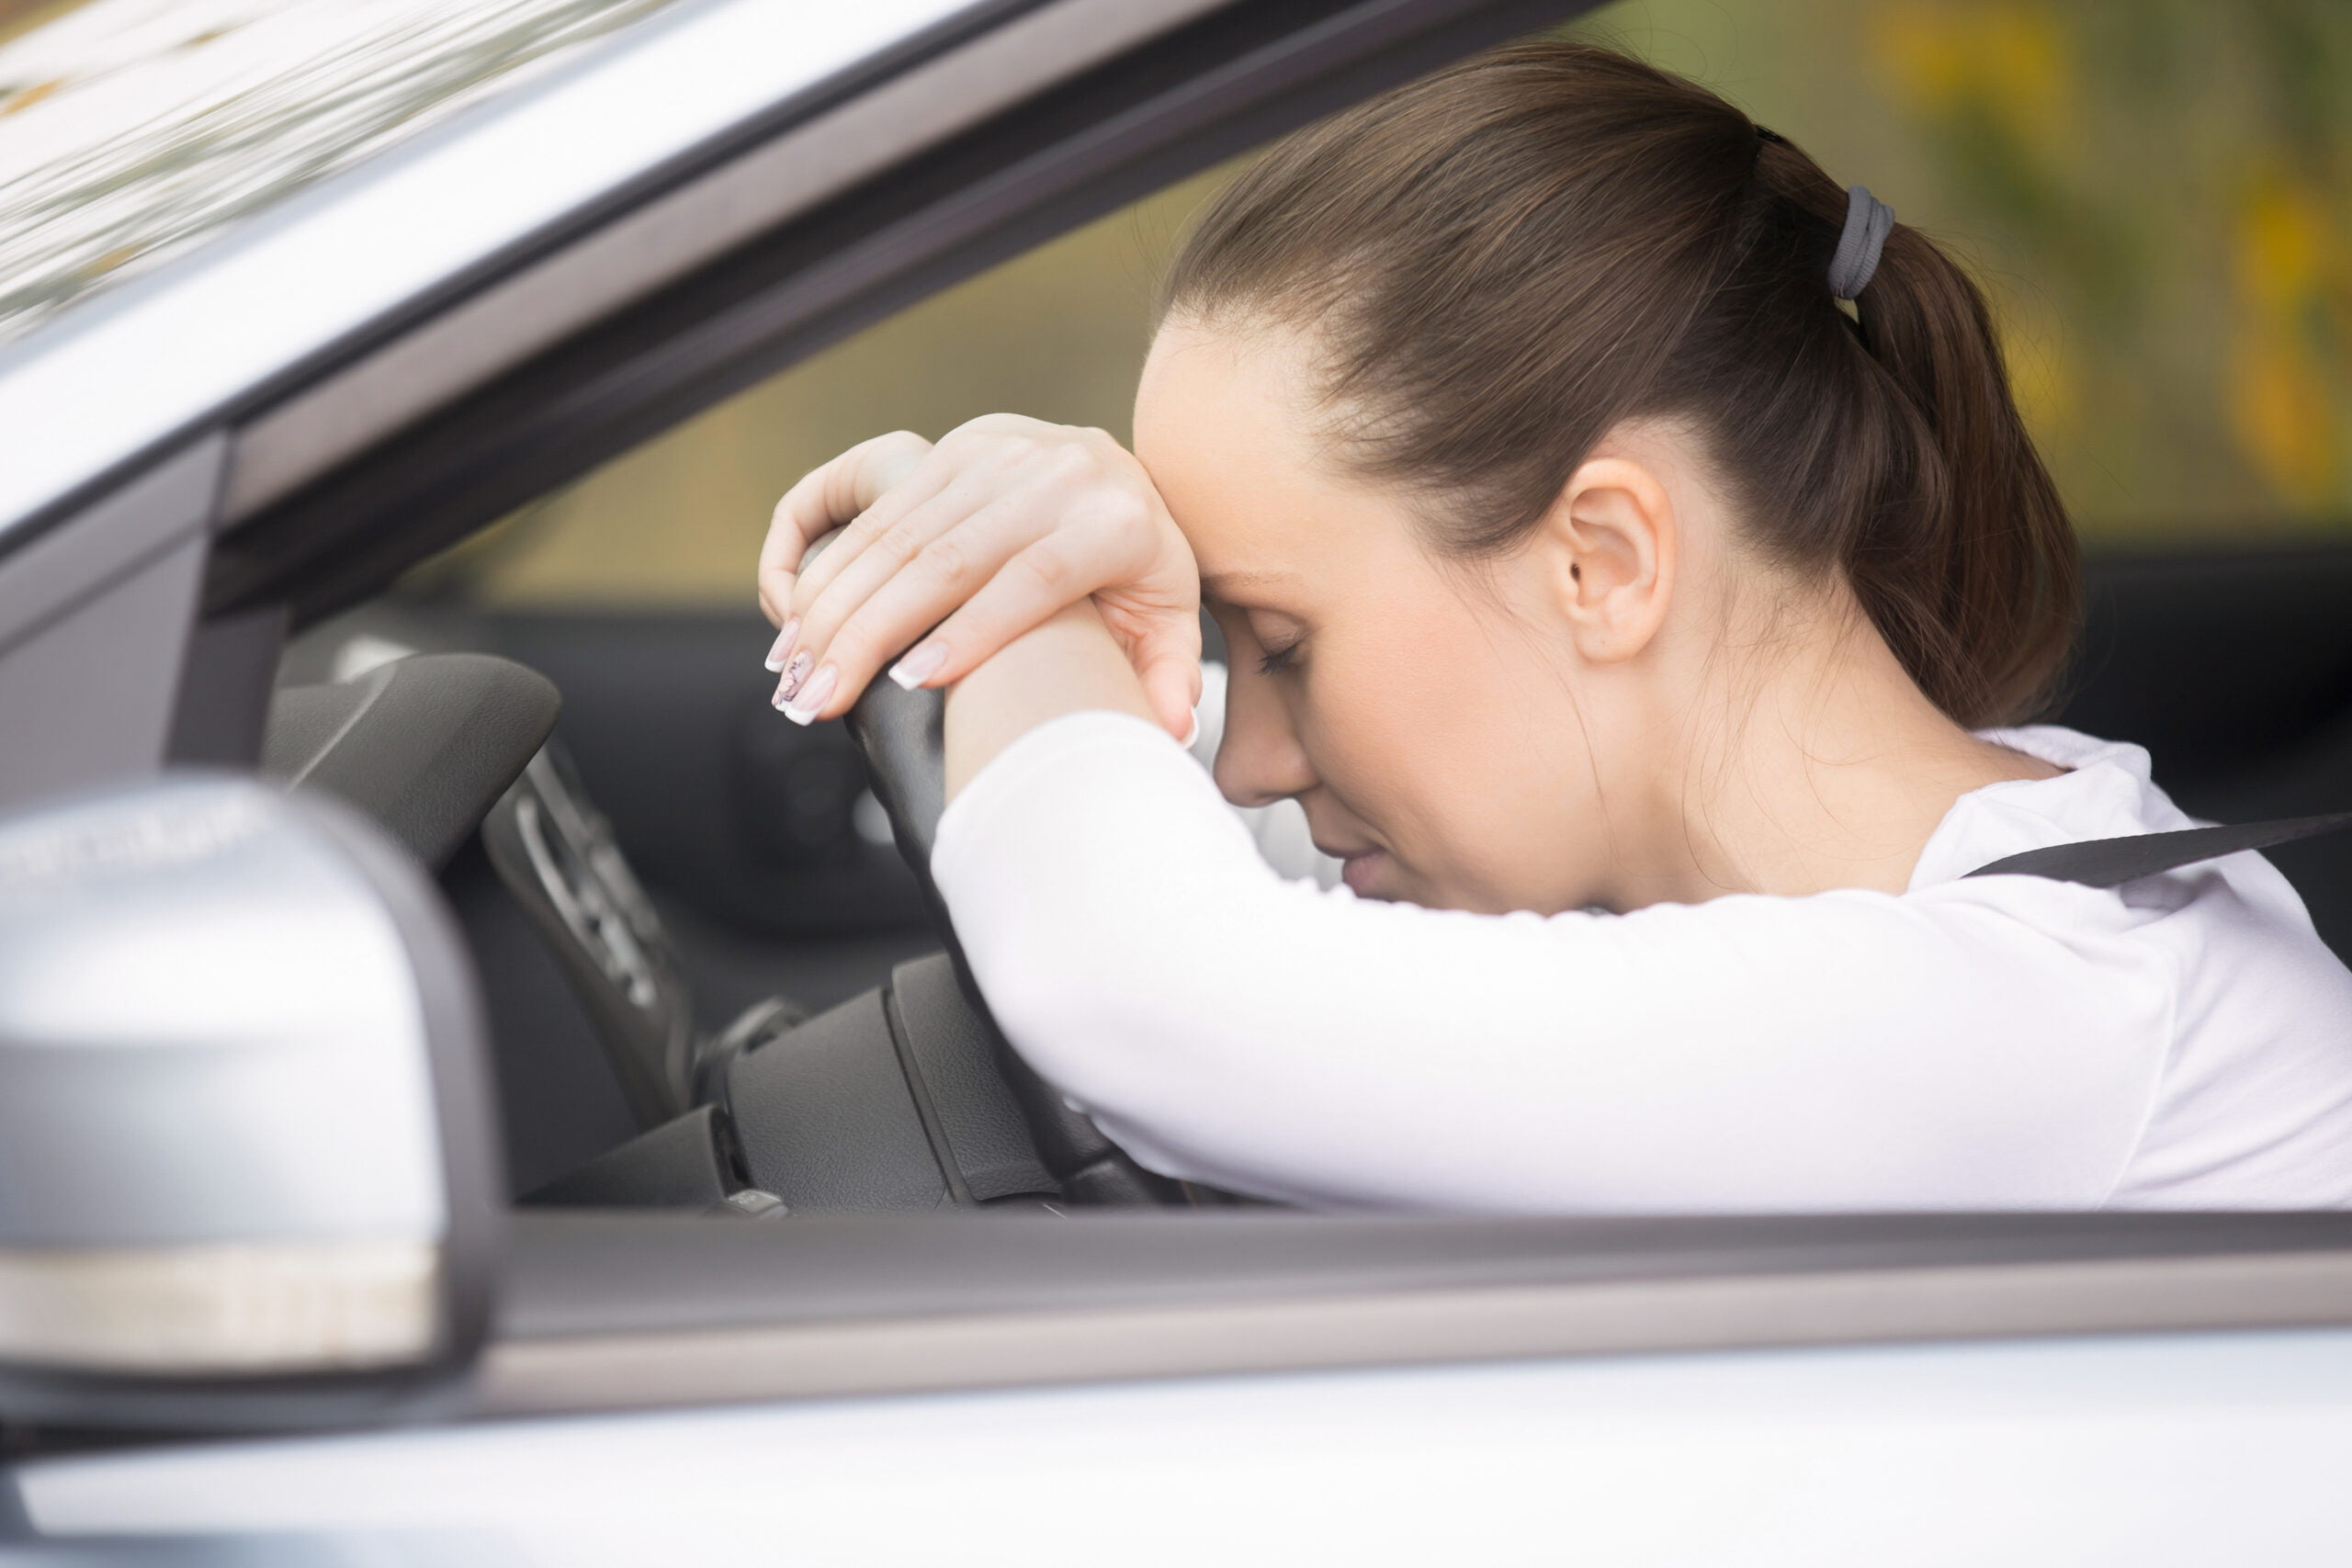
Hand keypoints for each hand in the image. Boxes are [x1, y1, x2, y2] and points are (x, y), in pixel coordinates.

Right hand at [754, 414, 1200, 738]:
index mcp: (1116, 520)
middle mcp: (1057, 474)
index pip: (1035, 577)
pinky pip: (883, 509)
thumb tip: (1170, 730)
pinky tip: (799, 622)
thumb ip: (1172, 680)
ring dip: (836, 604)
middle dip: (873, 630)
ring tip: (794, 674)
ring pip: (903, 532)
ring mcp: (1002, 452)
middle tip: (819, 699)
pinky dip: (833, 566)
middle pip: (951, 557)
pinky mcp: (960, 446)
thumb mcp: (1171, 622)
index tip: (913, 682)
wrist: (1126, 477)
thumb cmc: (1142, 572)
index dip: (973, 630)